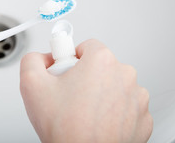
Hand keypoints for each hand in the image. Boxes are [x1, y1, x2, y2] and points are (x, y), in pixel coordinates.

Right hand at [20, 39, 152, 142]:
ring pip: (114, 86)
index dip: (70, 58)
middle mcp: (124, 75)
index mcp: (102, 61)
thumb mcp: (31, 85)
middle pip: (100, 66)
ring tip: (83, 112)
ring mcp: (137, 98)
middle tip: (70, 96)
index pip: (85, 46)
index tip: (65, 70)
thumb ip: (33, 60)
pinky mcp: (142, 118)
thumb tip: (42, 58)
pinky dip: (113, 112)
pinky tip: (97, 122)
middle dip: (84, 77)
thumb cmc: (66, 129)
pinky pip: (125, 106)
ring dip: (100, 94)